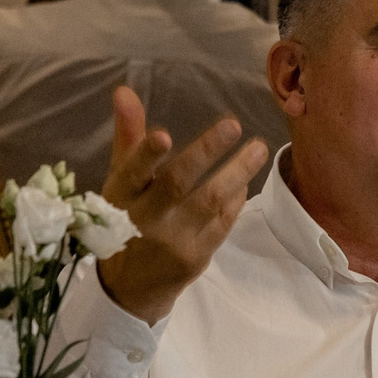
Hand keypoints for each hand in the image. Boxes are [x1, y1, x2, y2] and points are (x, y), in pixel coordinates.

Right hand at [95, 85, 269, 323]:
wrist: (130, 287)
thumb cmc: (126, 219)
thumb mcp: (121, 182)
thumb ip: (128, 137)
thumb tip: (124, 90)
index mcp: (119, 197)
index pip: (130, 173)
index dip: (145, 156)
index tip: (163, 135)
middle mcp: (143, 220)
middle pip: (176, 184)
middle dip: (205, 152)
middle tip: (232, 125)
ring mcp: (171, 241)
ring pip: (208, 202)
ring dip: (237, 173)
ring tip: (259, 149)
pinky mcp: (195, 258)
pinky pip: (222, 223)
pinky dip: (235, 200)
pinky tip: (245, 180)